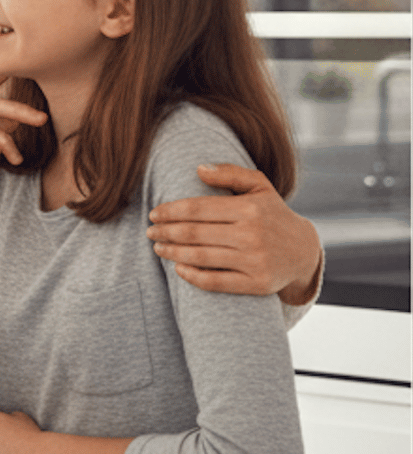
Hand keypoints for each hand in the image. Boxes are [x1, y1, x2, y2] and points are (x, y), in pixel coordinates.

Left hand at [148, 163, 323, 304]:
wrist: (304, 251)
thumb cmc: (272, 214)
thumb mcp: (259, 187)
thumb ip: (230, 174)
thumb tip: (199, 169)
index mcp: (249, 209)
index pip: (198, 208)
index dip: (170, 211)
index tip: (153, 214)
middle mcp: (252, 235)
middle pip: (194, 233)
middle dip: (166, 232)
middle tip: (150, 232)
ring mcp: (255, 261)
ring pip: (200, 257)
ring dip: (172, 253)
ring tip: (158, 248)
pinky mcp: (257, 284)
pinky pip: (216, 282)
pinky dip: (192, 276)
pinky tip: (178, 268)